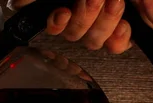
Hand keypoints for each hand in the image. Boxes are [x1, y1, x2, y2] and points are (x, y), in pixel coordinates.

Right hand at [7, 0, 152, 53]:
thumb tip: (37, 0)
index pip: (31, 4)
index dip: (26, 7)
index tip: (36, 6)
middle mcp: (81, 5)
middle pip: (61, 29)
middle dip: (81, 16)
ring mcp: (101, 19)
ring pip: (86, 40)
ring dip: (103, 21)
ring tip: (119, 2)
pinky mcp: (122, 33)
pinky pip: (110, 48)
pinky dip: (118, 37)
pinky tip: (126, 22)